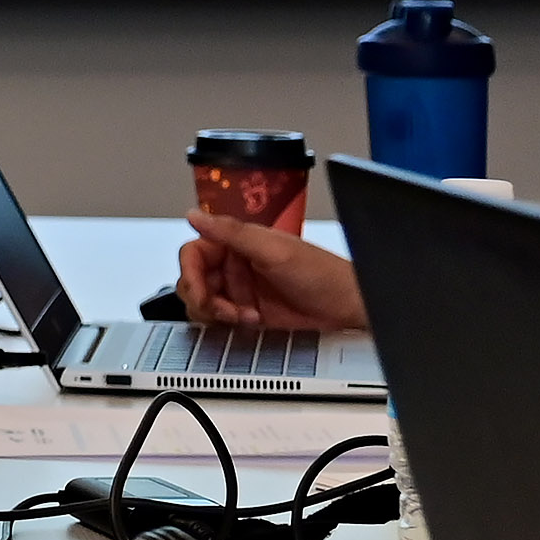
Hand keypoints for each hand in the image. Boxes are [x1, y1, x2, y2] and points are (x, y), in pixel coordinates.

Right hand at [174, 209, 368, 332]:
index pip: (194, 253)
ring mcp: (241, 290)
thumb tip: (195, 215)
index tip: (200, 289)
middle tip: (221, 309)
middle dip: (203, 297)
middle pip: (194, 280)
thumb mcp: (274, 250)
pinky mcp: (247, 312)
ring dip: (216, 313)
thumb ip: (232, 233)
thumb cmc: (322, 273)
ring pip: (203, 302)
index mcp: (238, 242)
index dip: (190, 272)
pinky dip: (227, 324)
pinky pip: (220, 319)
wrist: (348, 307)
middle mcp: (236, 264)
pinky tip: (250, 322)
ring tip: (241, 316)